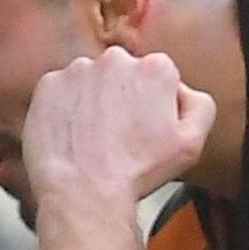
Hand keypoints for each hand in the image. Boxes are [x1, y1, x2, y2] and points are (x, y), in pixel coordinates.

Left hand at [22, 48, 212, 217]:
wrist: (83, 191)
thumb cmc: (138, 172)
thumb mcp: (192, 143)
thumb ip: (200, 106)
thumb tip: (183, 91)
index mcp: (157, 68)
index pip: (158, 77)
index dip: (152, 105)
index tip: (144, 129)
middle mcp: (117, 59)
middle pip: (122, 75)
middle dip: (122, 98)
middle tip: (118, 136)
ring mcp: (79, 69)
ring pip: (90, 82)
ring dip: (92, 103)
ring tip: (92, 139)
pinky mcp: (49, 84)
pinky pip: (60, 92)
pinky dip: (64, 109)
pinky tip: (71, 136)